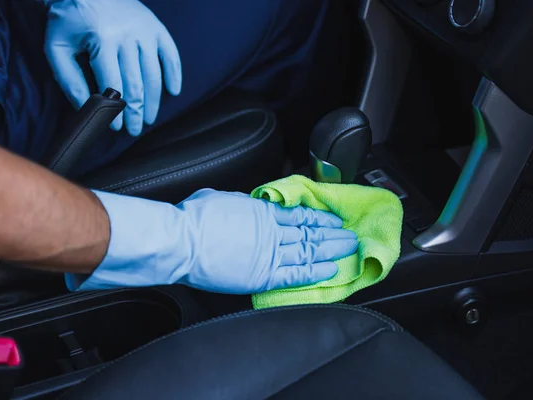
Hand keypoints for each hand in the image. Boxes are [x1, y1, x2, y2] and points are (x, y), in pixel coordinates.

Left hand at [44, 0, 181, 135]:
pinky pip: (171, 55)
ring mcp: (146, 31)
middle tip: (135, 130)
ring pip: (154, 74)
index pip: (113, 84)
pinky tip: (172, 92)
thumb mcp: (57, 47)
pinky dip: (174, 75)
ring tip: (150, 119)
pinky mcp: (156, 28)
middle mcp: (128, 35)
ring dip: (154, 101)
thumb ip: (68, 78)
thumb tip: (85, 107)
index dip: (116, 109)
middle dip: (136, 112)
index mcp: (102, 39)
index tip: (116, 127)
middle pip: (136, 83)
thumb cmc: (69, 20)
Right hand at [175, 190, 358, 293]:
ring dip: (331, 250)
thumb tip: (249, 205)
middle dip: (332, 234)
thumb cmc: (194, 218)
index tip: (333, 218)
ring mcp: (269, 254)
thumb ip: (242, 204)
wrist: (181, 241)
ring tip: (349, 250)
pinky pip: (296, 274)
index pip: (300, 214)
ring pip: (308, 251)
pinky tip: (331, 270)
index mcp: (262, 212)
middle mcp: (271, 232)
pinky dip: (315, 272)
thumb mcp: (223, 199)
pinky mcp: (263, 276)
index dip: (320, 216)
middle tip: (350, 235)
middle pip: (310, 232)